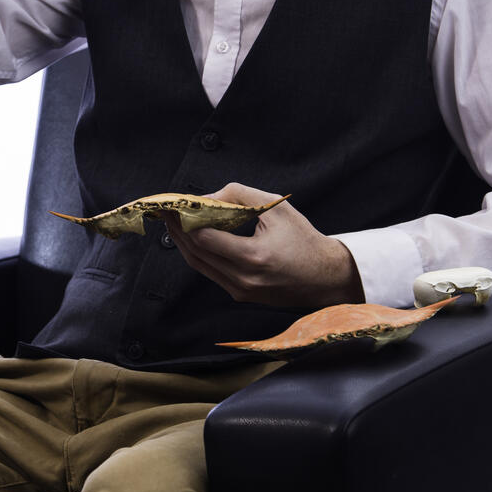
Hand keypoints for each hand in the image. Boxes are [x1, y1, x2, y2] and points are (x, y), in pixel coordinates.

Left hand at [165, 183, 363, 311]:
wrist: (326, 276)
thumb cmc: (305, 240)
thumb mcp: (277, 209)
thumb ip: (241, 196)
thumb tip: (207, 197)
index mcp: (253, 257)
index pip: (205, 238)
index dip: (186, 219)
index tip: (175, 203)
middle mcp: (243, 279)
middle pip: (196, 252)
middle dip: (178, 229)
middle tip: (166, 210)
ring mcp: (240, 291)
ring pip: (199, 265)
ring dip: (183, 243)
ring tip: (173, 222)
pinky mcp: (241, 295)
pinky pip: (210, 273)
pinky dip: (198, 254)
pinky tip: (192, 238)